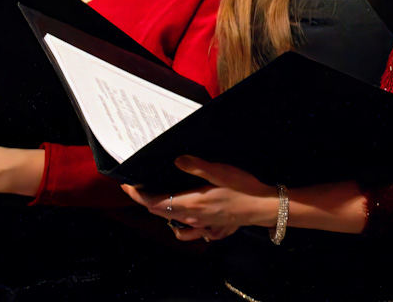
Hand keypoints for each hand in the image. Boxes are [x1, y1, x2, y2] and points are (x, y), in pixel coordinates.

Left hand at [124, 156, 277, 239]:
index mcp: (191, 203)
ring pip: (172, 221)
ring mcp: (201, 226)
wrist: (263, 207)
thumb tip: (176, 160)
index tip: (129, 185)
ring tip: (159, 199)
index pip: (154, 203)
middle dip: (146, 200)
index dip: (138, 195)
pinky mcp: (211, 229)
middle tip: (138, 188)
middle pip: (159, 212)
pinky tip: (184, 219)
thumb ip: (196, 166)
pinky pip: (188, 232)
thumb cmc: (243, 188)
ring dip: (161, 211)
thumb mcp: (221, 171)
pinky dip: (180, 225)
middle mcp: (192, 218)